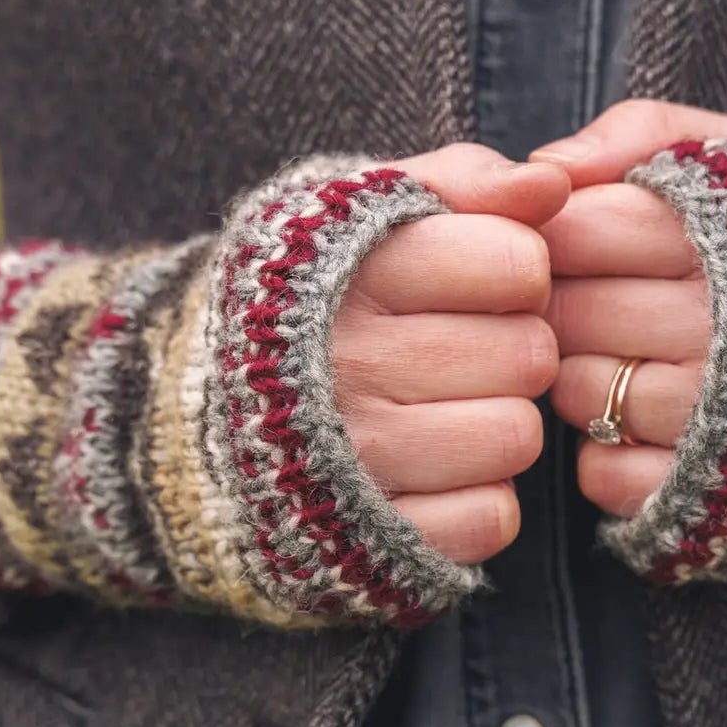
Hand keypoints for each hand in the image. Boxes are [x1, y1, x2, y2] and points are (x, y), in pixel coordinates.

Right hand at [335, 144, 569, 562]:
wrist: (175, 420)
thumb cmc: (301, 302)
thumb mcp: (357, 215)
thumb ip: (459, 182)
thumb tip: (551, 184)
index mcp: (352, 273)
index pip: (518, 263)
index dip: (513, 269)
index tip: (474, 281)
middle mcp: (348, 367)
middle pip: (529, 355)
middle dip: (510, 347)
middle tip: (459, 353)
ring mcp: (357, 464)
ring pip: (517, 437)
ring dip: (497, 424)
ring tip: (442, 410)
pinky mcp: (373, 544)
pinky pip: (494, 518)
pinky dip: (475, 499)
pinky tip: (429, 472)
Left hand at [532, 100, 726, 516]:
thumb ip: (650, 133)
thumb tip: (544, 167)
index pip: (588, 226)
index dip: (566, 229)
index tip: (582, 236)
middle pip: (575, 312)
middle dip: (567, 300)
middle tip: (592, 299)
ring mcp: (726, 428)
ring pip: (583, 394)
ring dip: (582, 377)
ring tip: (623, 359)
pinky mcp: (714, 503)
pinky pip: (606, 476)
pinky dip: (606, 454)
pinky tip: (642, 428)